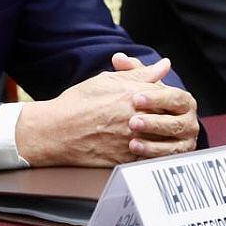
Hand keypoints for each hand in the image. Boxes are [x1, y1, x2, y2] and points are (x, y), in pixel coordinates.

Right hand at [15, 55, 198, 166]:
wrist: (57, 131)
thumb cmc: (78, 102)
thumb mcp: (108, 80)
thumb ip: (140, 74)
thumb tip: (164, 65)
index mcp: (133, 96)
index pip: (168, 97)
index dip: (168, 98)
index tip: (163, 100)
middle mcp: (135, 119)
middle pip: (167, 119)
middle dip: (167, 117)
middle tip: (163, 117)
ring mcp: (131, 142)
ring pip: (161, 141)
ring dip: (162, 137)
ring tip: (156, 133)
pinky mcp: (125, 160)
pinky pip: (148, 158)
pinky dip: (150, 152)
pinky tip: (146, 147)